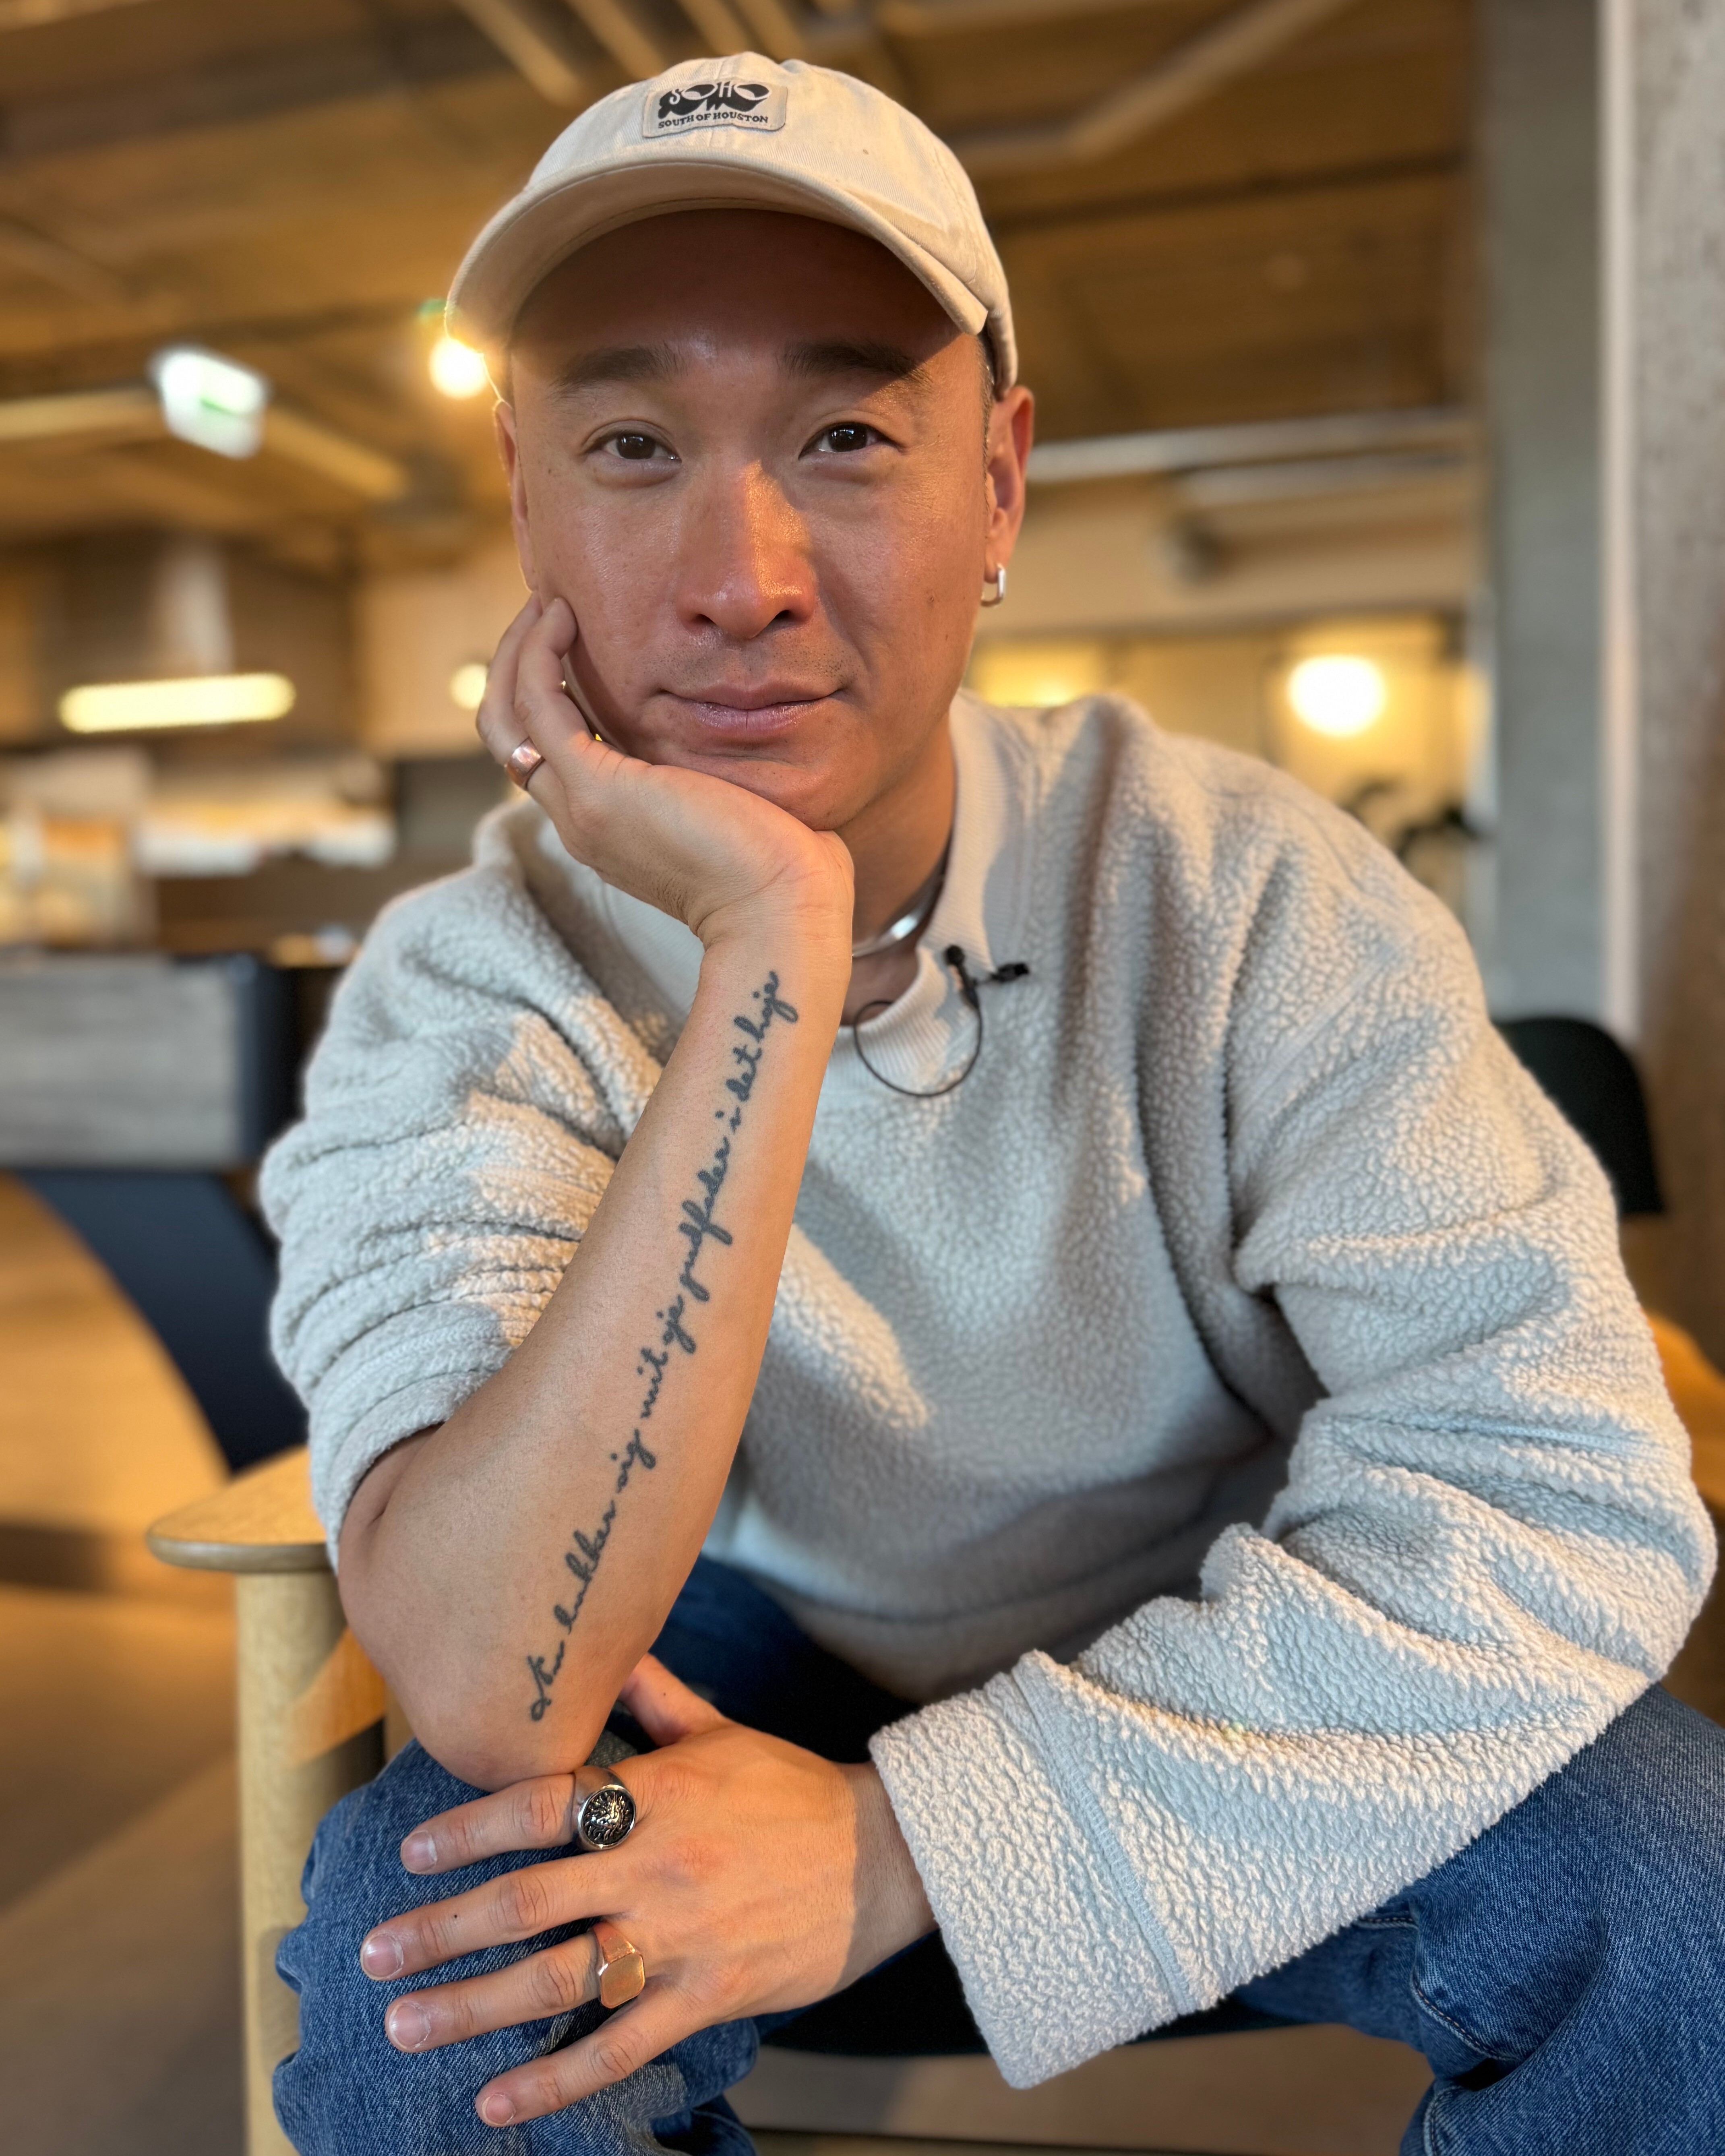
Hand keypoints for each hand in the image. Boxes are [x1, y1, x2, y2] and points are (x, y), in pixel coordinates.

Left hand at [358, 1656, 934, 2128]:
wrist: (881, 1860)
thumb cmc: (791, 1791)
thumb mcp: (722, 1731)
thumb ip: (653, 1695)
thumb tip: (603, 1646)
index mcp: (658, 1794)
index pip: (543, 1806)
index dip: (470, 1827)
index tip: (409, 1851)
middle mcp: (658, 1867)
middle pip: (529, 1902)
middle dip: (441, 1929)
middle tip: (372, 1951)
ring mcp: (681, 1938)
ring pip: (558, 1980)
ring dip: (471, 2007)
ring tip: (404, 2025)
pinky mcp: (706, 1998)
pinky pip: (617, 2047)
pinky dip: (552, 2078)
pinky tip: (493, 2098)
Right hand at [475, 595, 851, 950]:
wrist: (785, 908)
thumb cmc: (783, 865)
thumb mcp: (731, 806)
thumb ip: (707, 773)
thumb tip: (732, 736)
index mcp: (608, 827)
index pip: (548, 754)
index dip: (546, 693)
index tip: (570, 637)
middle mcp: (580, 820)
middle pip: (509, 734)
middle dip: (516, 664)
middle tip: (543, 608)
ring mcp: (581, 806)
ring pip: (506, 718)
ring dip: (518, 652)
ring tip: (547, 602)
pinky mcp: (596, 788)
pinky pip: (540, 705)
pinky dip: (540, 655)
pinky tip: (563, 616)